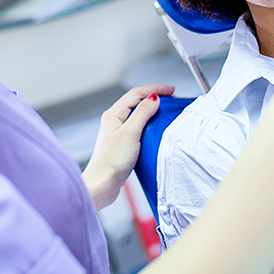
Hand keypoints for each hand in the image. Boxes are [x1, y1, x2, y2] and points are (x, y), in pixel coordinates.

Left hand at [82, 84, 173, 210]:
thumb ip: (142, 113)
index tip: (171, 90)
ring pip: (137, 114)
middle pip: (137, 101)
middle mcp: (114, 120)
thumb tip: (154, 98)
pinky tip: (156, 129)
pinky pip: (138, 126)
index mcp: (114, 114)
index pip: (136, 93)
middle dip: (154, 97)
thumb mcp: (131, 133)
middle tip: (171, 98)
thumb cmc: (112, 160)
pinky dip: (149, 123)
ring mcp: (118, 132)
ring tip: (165, 111)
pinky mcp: (122, 143)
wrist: (102, 184)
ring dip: (152, 110)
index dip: (155, 89)